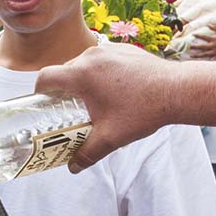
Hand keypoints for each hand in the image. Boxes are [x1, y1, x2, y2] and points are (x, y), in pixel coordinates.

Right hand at [35, 41, 172, 172]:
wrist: (176, 91)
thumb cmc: (143, 111)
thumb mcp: (110, 137)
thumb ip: (87, 153)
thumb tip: (73, 166)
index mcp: (81, 75)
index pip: (46, 77)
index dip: (39, 90)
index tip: (42, 102)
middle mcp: (91, 56)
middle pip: (65, 70)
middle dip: (63, 89)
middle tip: (68, 108)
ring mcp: (109, 49)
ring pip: (84, 63)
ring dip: (83, 79)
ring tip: (93, 100)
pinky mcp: (123, 48)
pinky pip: (102, 59)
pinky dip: (101, 72)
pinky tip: (113, 90)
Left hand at [190, 25, 215, 59]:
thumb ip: (215, 28)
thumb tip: (208, 25)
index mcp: (215, 39)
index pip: (205, 37)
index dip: (198, 35)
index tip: (193, 34)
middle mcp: (214, 46)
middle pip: (202, 47)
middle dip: (195, 47)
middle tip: (189, 47)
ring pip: (205, 54)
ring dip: (197, 55)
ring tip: (191, 55)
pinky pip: (210, 59)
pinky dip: (205, 60)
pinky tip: (200, 61)